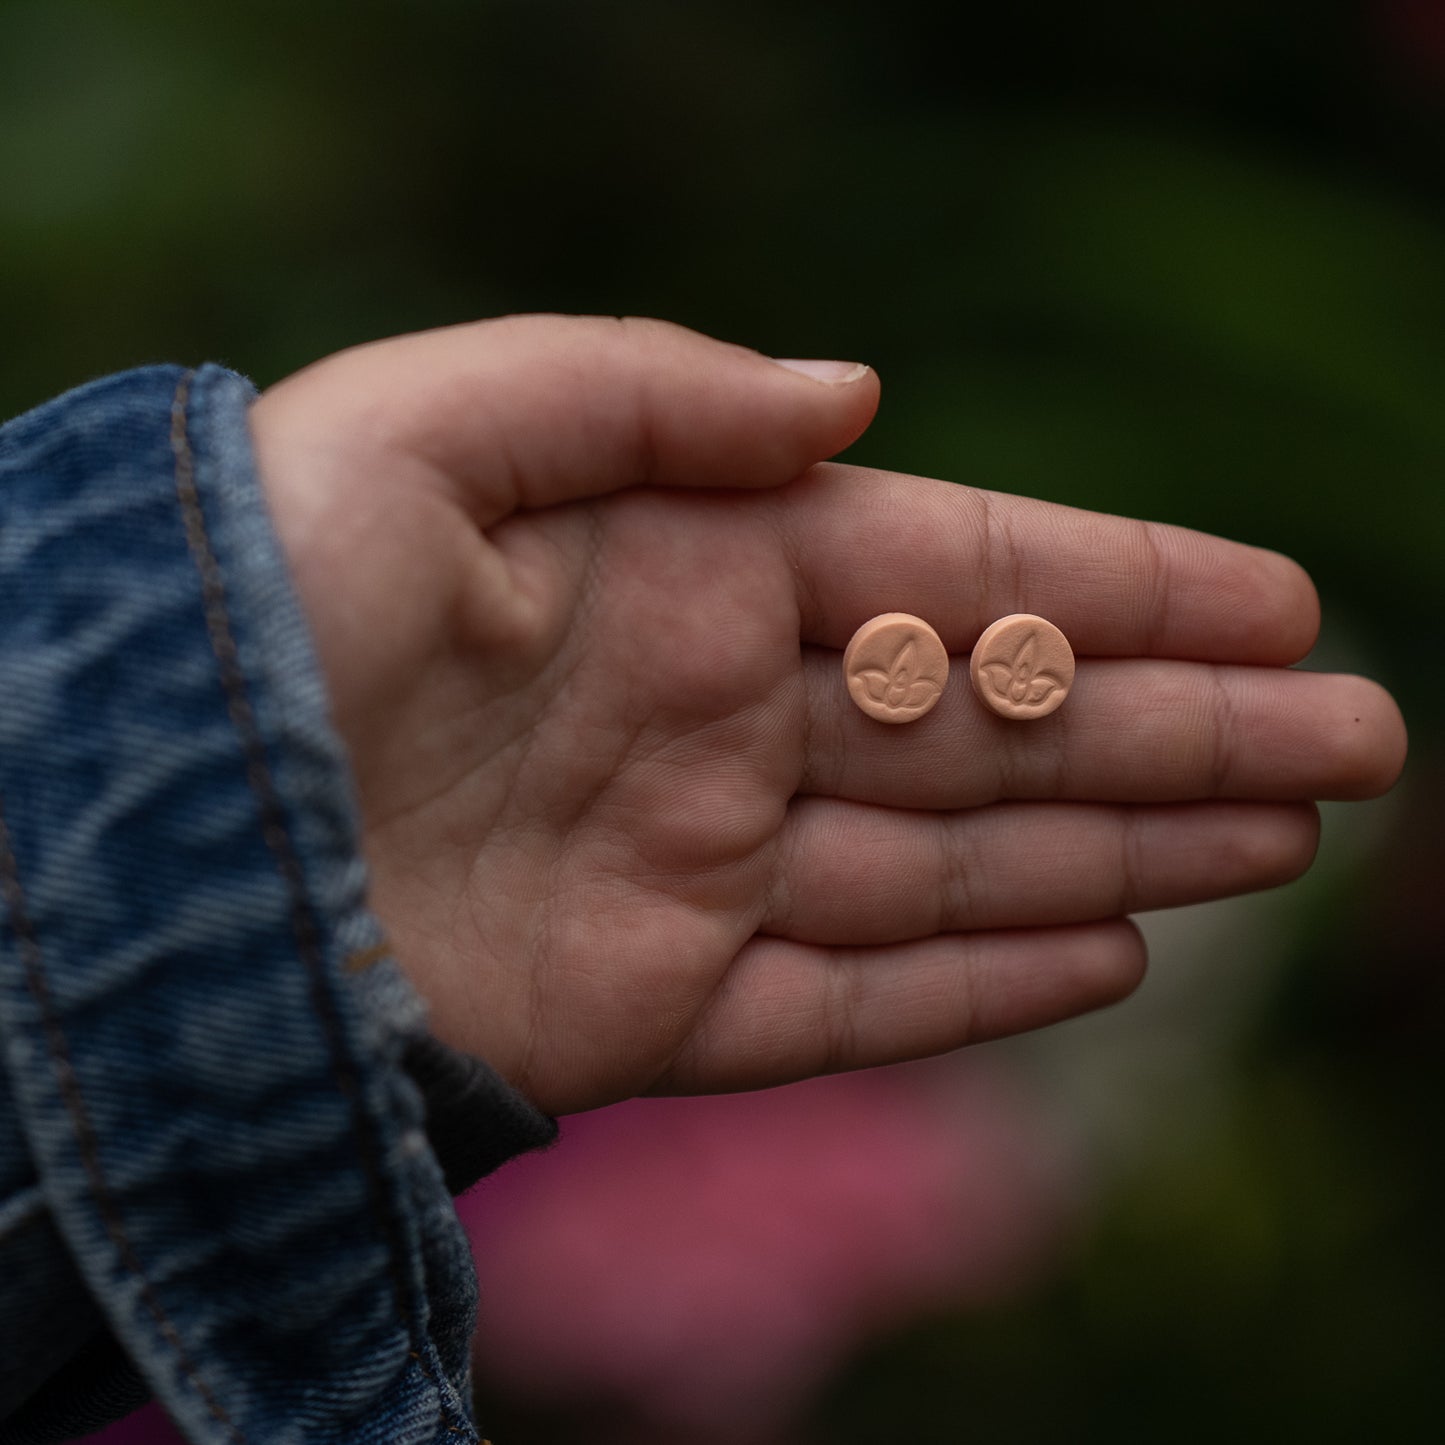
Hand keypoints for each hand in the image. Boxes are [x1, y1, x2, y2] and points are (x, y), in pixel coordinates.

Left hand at [248, 316, 1405, 1114]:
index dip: (1123, 584)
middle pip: (996, 725)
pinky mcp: (653, 1007)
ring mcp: (697, 869)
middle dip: (1180, 729)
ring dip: (1125, 848)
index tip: (1276, 598)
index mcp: (690, 568)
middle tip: (1356, 739)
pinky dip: (982, 983)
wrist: (136, 816)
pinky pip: (854, 1000)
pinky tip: (1116, 949)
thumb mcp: (445, 417)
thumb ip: (657, 385)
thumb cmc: (266, 592)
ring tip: (1282, 836)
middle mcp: (718, 717)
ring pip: (957, 862)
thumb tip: (851, 401)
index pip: (957, 572)